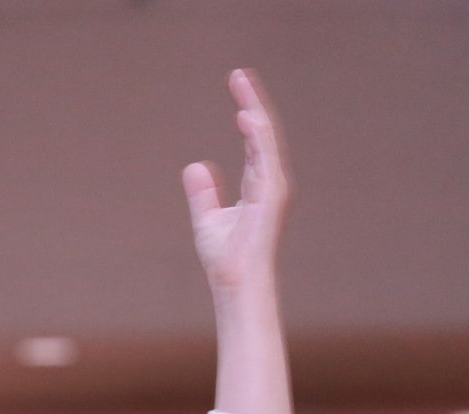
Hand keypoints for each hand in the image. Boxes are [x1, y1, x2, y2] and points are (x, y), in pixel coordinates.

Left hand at [182, 69, 290, 296]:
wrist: (236, 283)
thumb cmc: (226, 259)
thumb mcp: (207, 219)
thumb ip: (203, 193)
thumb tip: (195, 165)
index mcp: (258, 186)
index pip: (254, 142)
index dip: (247, 114)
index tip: (237, 88)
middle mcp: (270, 183)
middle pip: (262, 134)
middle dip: (252, 102)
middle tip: (238, 75)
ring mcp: (274, 189)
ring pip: (266, 140)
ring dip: (255, 110)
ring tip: (241, 84)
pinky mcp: (272, 197)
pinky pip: (265, 158)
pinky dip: (257, 136)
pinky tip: (246, 115)